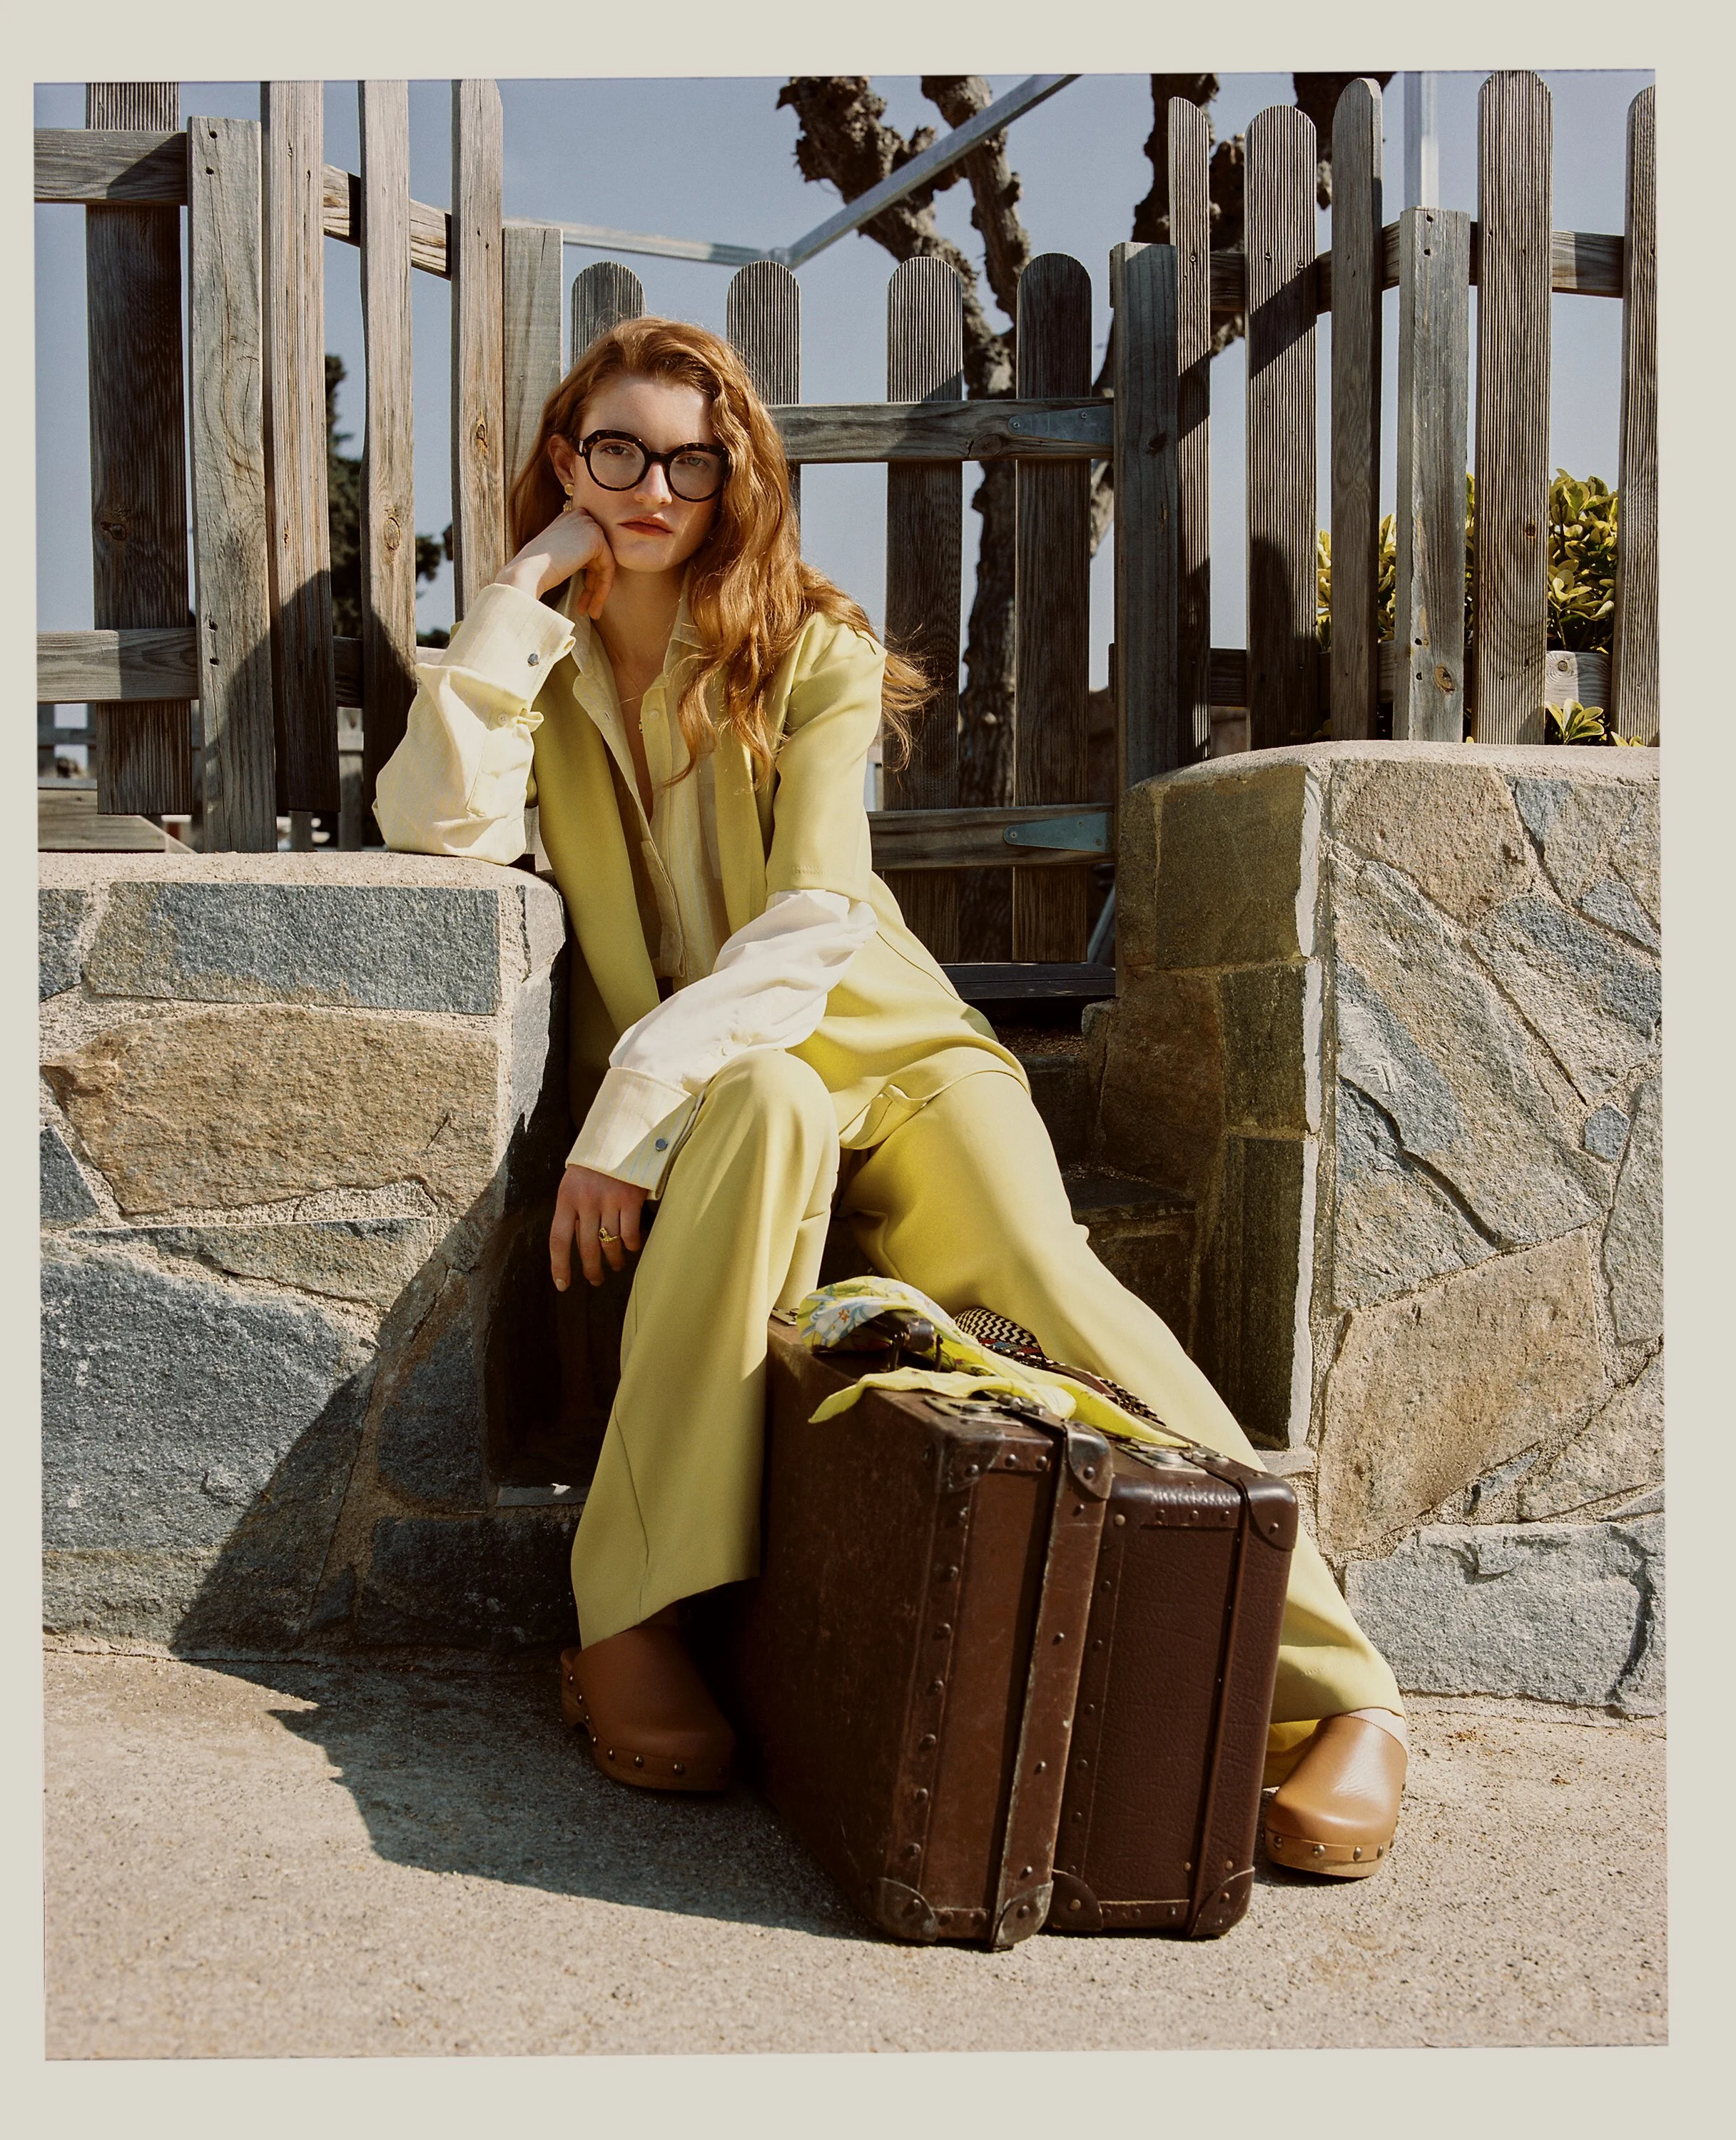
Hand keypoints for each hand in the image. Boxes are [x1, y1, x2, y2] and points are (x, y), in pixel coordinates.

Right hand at [494, 499, 616, 617]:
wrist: (526, 572)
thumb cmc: (533, 571)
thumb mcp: (556, 557)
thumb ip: (573, 555)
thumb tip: (593, 568)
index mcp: (568, 519)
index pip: (588, 549)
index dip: (588, 576)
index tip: (582, 599)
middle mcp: (579, 516)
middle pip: (598, 556)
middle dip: (594, 585)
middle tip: (587, 609)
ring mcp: (588, 524)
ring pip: (605, 563)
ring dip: (599, 591)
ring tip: (591, 612)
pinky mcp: (596, 537)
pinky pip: (609, 567)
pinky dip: (603, 588)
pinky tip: (594, 607)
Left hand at [550, 1164, 646, 1290]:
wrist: (621, 1134)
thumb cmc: (595, 1163)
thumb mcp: (575, 1183)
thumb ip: (575, 1210)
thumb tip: (579, 1244)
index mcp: (566, 1197)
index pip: (558, 1240)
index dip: (559, 1266)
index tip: (563, 1285)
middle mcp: (586, 1201)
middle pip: (587, 1248)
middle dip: (591, 1270)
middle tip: (596, 1280)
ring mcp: (609, 1200)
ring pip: (610, 1243)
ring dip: (614, 1260)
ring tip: (616, 1265)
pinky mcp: (631, 1198)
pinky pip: (630, 1233)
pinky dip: (631, 1245)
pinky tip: (632, 1247)